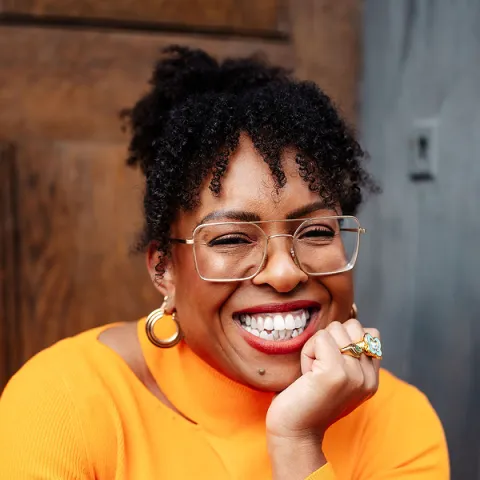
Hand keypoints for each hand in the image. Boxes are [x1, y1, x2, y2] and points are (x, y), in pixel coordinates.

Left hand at [266, 319, 380, 441]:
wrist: (294, 431)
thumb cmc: (308, 399)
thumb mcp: (338, 376)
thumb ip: (351, 355)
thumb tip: (352, 324)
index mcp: (372, 379)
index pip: (370, 334)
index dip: (344, 339)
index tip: (330, 365)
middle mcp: (368, 378)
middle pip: (353, 326)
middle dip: (330, 339)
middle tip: (319, 368)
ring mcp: (354, 375)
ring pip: (335, 329)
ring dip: (316, 346)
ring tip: (313, 373)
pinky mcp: (335, 373)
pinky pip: (321, 338)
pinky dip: (308, 351)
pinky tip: (306, 373)